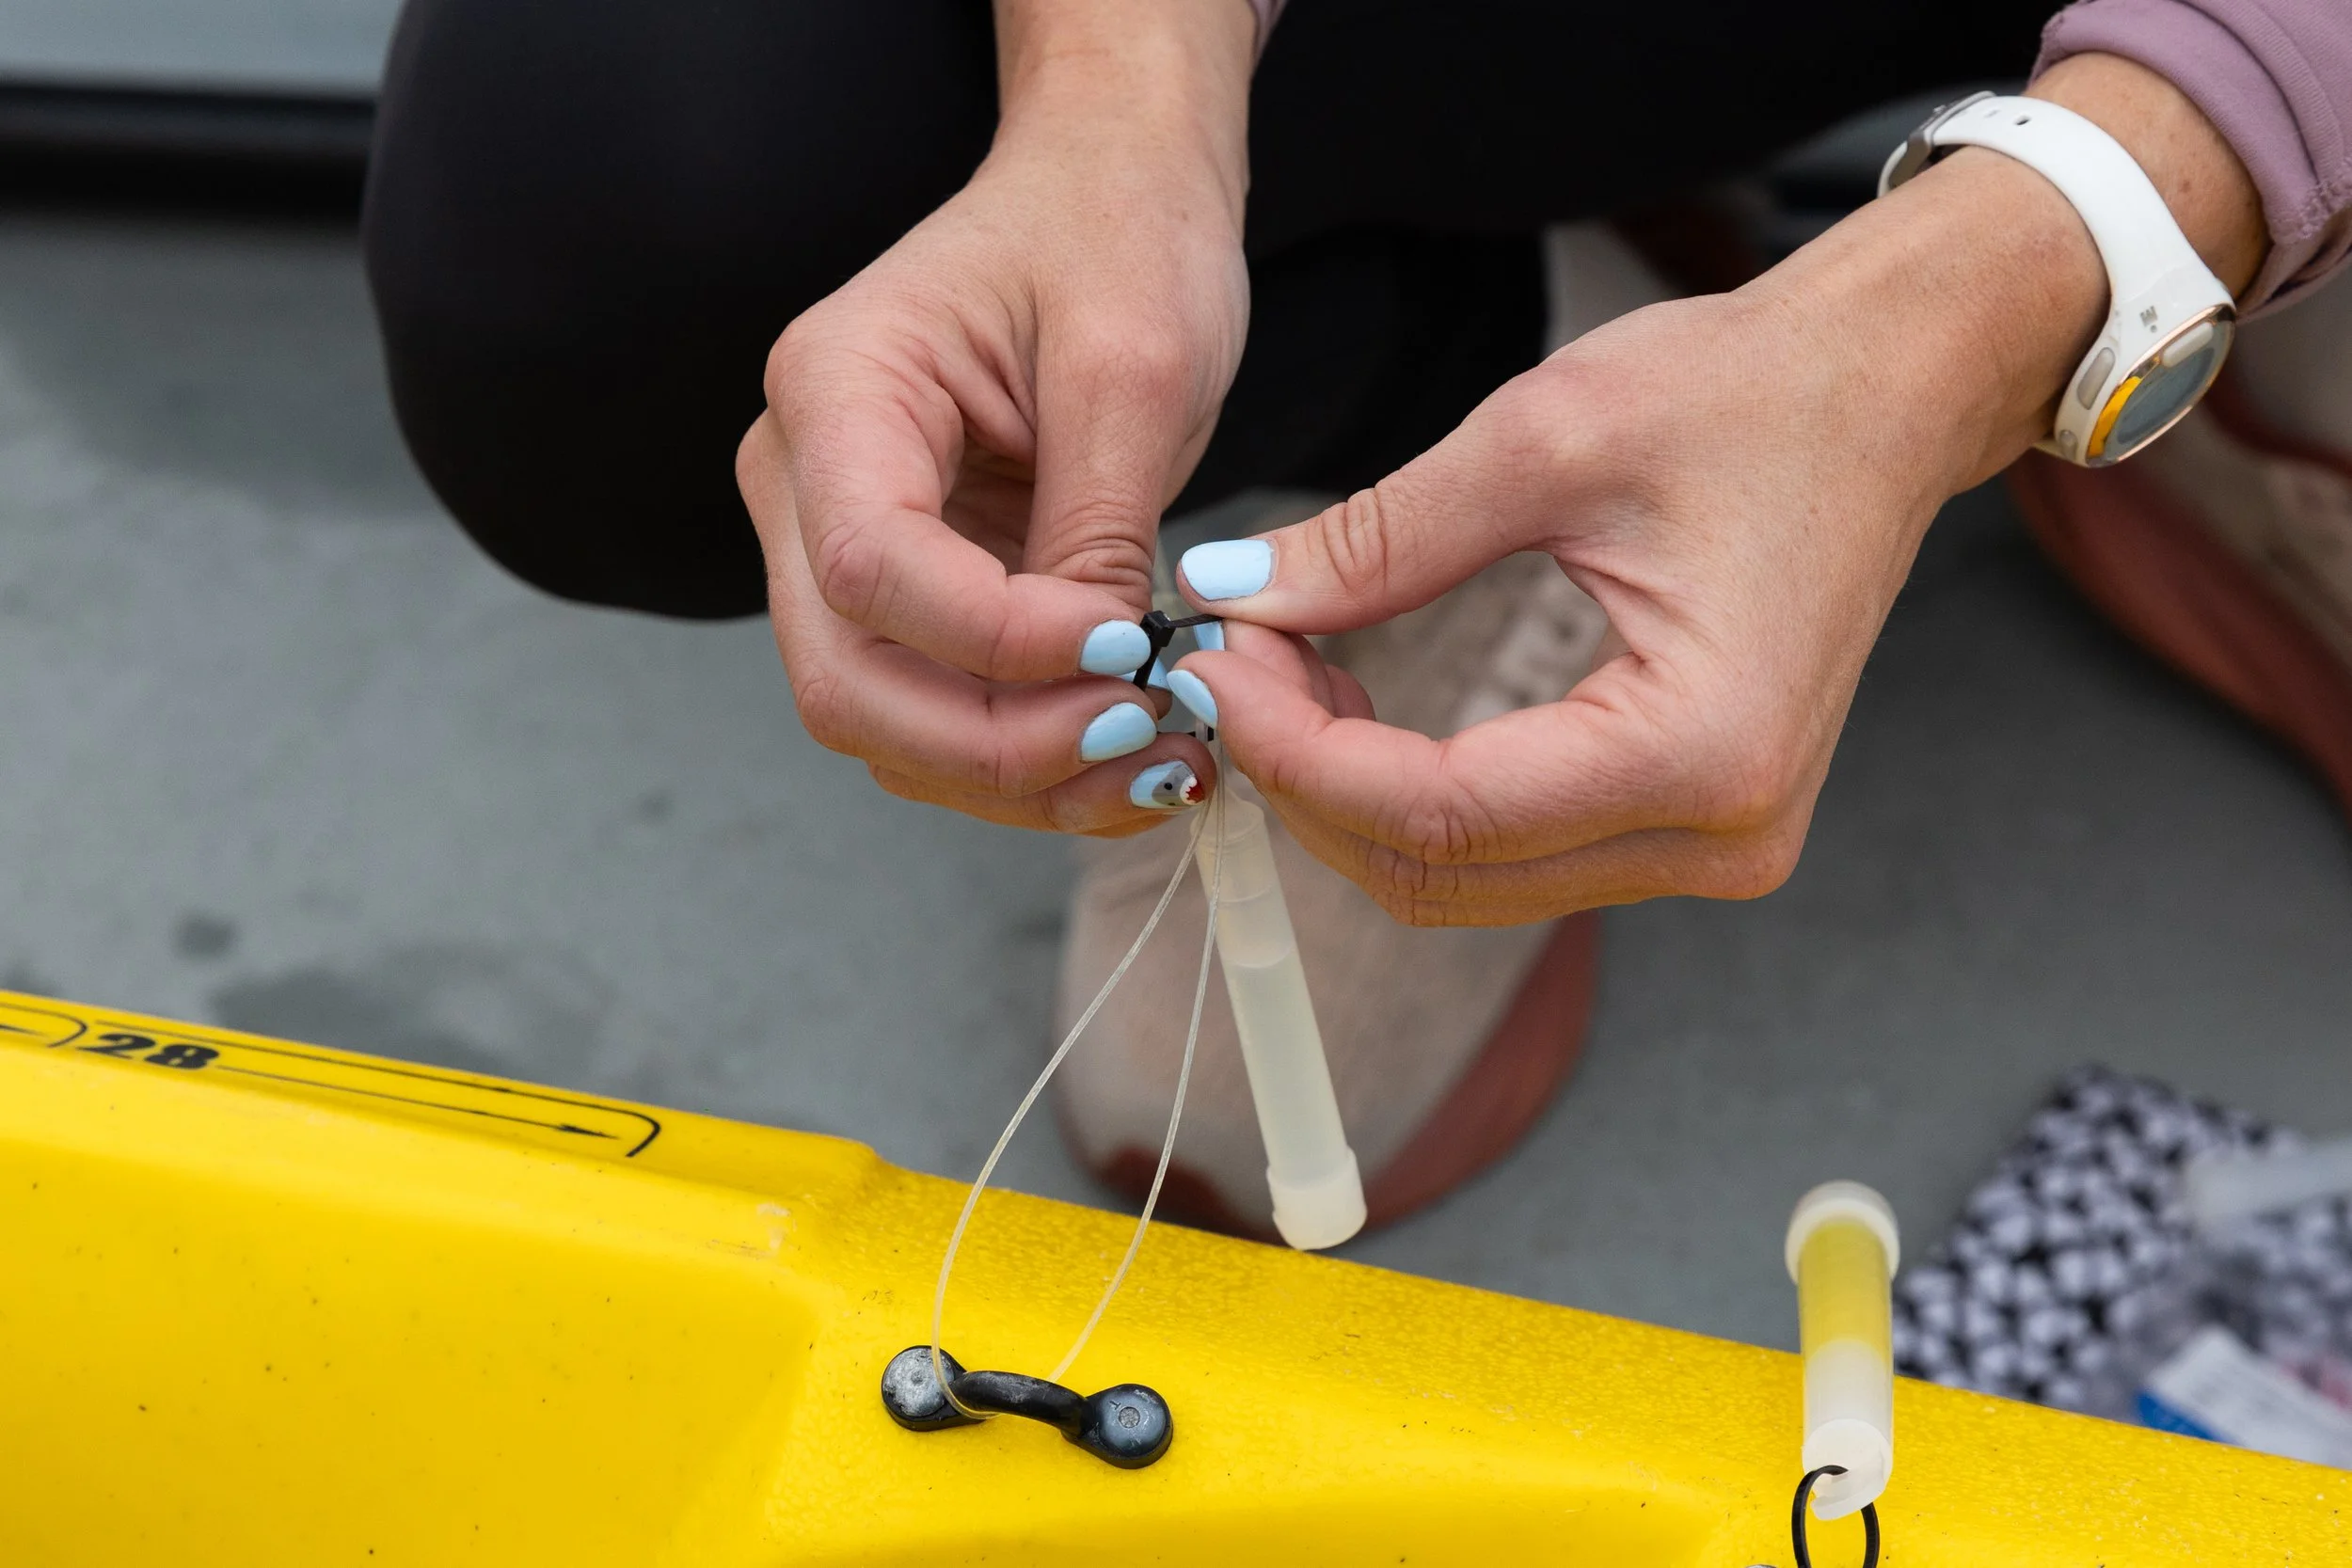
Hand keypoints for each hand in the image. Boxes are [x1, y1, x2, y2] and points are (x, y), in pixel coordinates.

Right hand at [738, 2, 1254, 834]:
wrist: (1107, 188)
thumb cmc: (1116, 234)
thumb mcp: (1136, 367)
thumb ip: (1098, 529)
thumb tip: (1097, 675)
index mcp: (836, 390)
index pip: (871, 569)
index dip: (998, 643)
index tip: (1131, 651)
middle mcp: (802, 479)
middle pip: (846, 680)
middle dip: (999, 746)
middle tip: (1144, 744)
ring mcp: (839, 544)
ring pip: (884, 723)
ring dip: (1018, 777)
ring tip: (1158, 769)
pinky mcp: (903, 593)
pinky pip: (937, 713)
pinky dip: (1029, 760)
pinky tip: (1129, 757)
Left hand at [1168, 54, 2262, 922]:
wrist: (1889, 392)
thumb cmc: (1751, 394)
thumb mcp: (1543, 441)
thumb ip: (1376, 542)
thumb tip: (1230, 595)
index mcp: (1700, 750)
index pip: (1436, 813)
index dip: (1296, 754)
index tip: (1209, 668)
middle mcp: (1720, 835)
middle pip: (1440, 874)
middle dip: (1307, 781)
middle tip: (1229, 663)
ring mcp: (1717, 846)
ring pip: (1465, 881)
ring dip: (1349, 794)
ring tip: (1279, 671)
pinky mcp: (1696, 825)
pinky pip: (1514, 851)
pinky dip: (1413, 796)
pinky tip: (1354, 705)